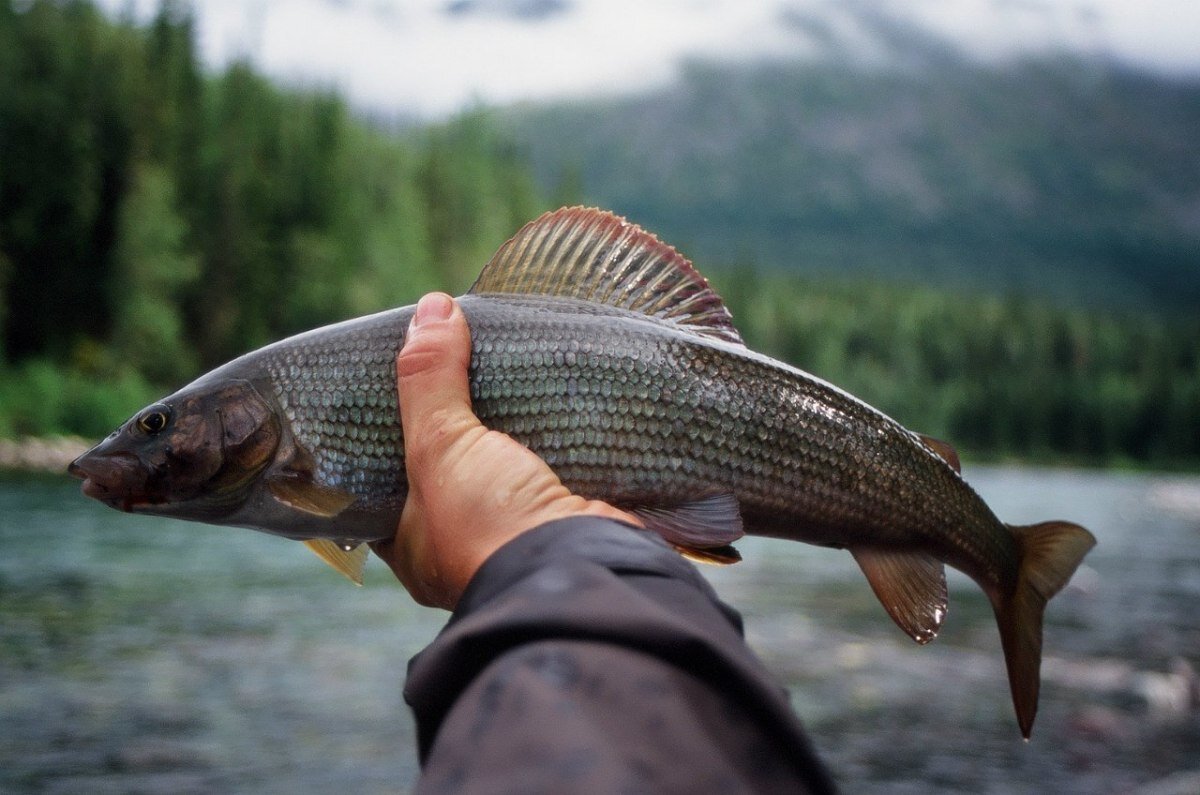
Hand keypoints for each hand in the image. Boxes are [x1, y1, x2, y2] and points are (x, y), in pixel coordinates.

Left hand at [370, 292, 639, 608]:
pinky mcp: (567, 516)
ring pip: (506, 467)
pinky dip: (555, 436)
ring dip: (510, 428)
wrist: (584, 568)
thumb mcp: (441, 446)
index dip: (386, 436)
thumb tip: (431, 307)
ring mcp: (519, 534)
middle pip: (451, 469)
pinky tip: (553, 396)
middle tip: (454, 365)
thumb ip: (430, 379)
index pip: (386, 484)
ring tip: (505, 368)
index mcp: (416, 545)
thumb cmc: (489, 525)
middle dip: (456, 424)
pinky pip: (554, 467)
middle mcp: (464, 545)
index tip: (393, 389)